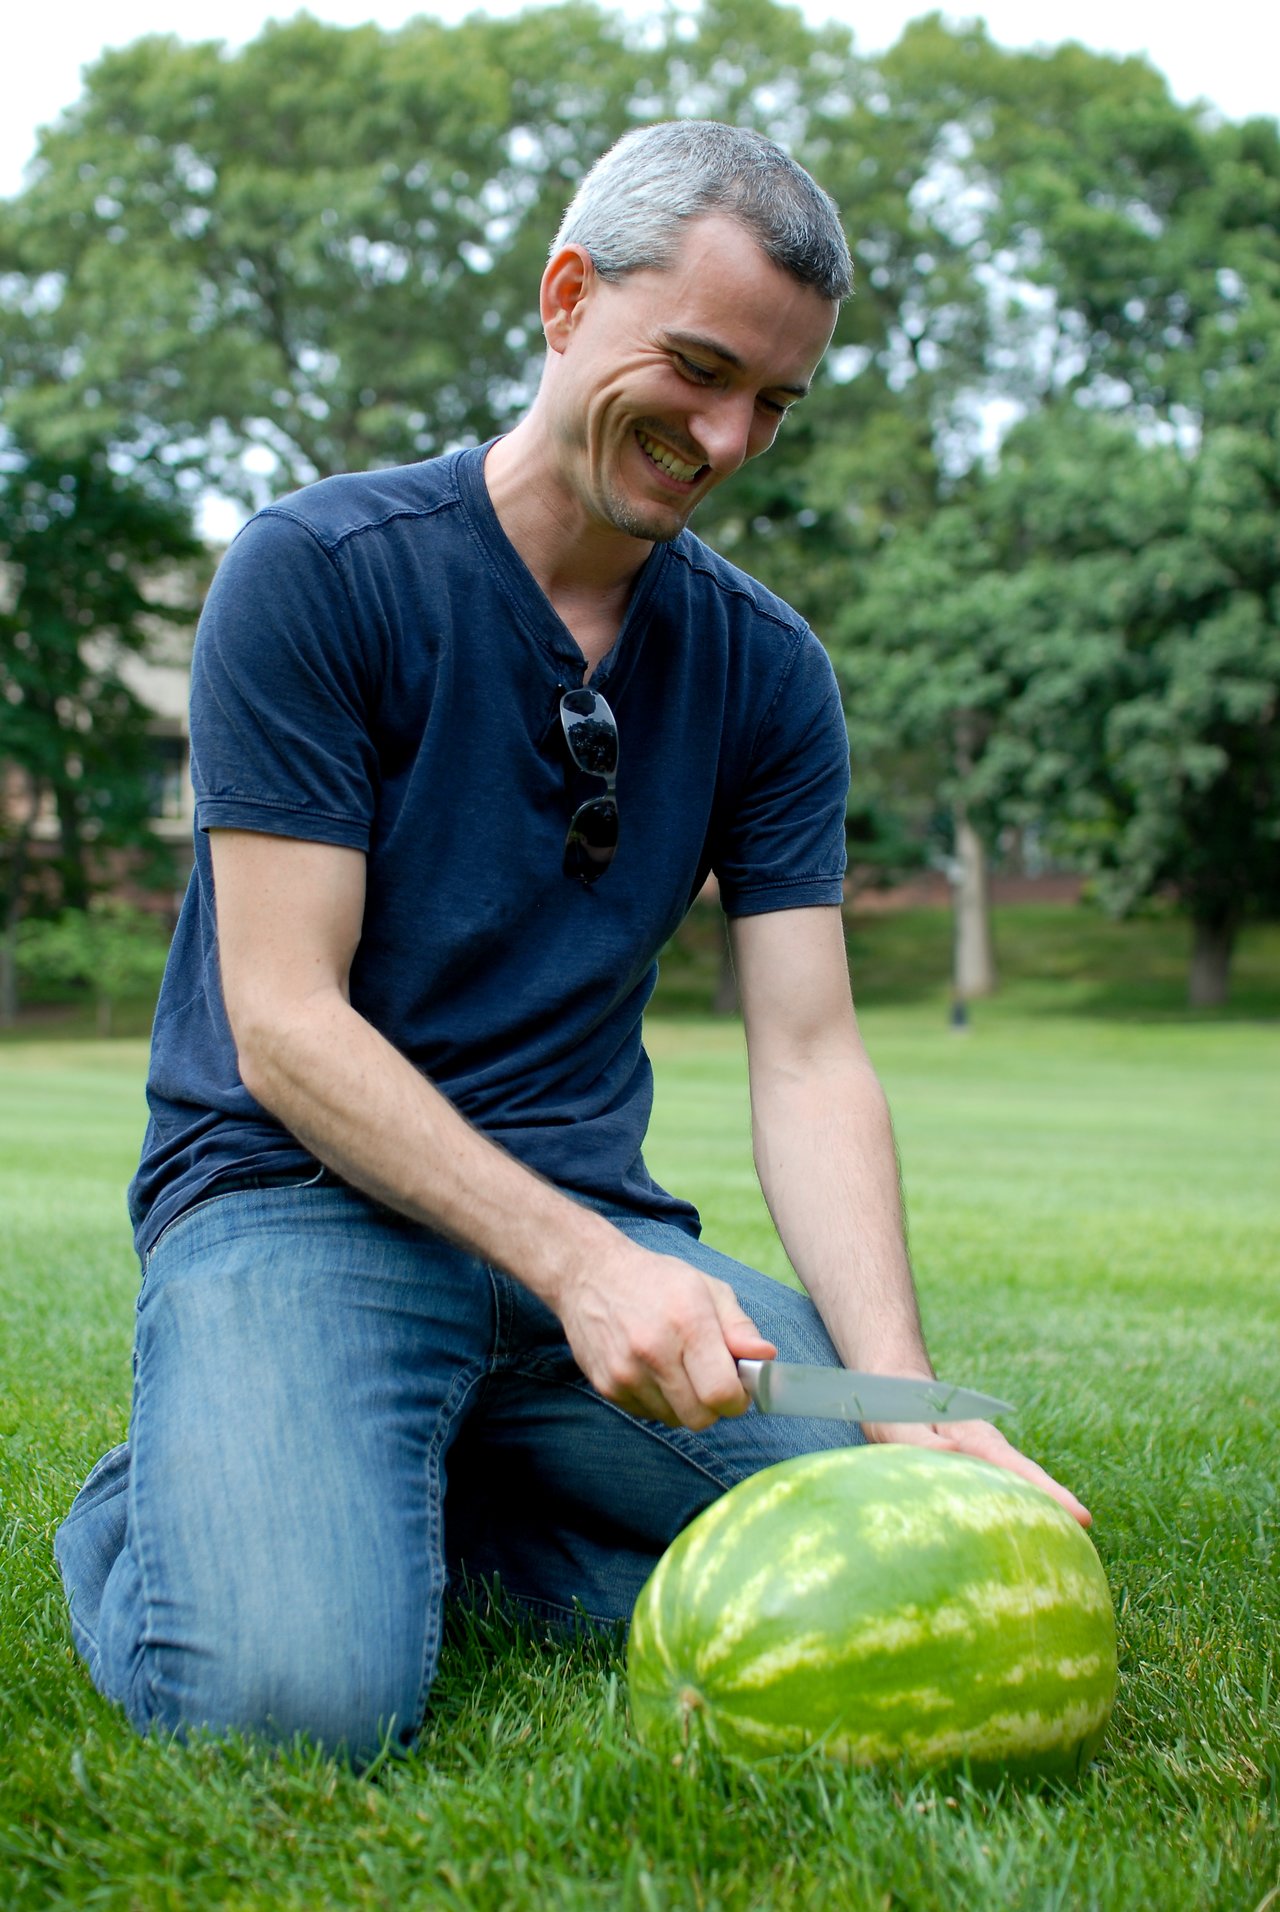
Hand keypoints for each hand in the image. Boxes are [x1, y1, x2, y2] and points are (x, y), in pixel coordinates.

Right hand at [554, 1245, 776, 1431]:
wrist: (589, 1275)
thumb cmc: (657, 1281)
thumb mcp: (708, 1289)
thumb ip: (740, 1328)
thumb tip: (766, 1357)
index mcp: (687, 1323)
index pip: (721, 1394)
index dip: (738, 1399)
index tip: (739, 1388)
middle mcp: (654, 1351)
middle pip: (700, 1417)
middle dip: (714, 1406)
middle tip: (712, 1380)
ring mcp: (626, 1372)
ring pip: (674, 1420)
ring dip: (685, 1404)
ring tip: (679, 1369)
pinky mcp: (607, 1386)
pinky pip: (648, 1415)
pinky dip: (659, 1402)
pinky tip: (654, 1371)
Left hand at [861, 1415, 1091, 1527]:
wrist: (893, 1389)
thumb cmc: (895, 1410)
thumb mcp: (900, 1426)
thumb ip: (924, 1441)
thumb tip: (955, 1451)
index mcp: (975, 1438)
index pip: (1019, 1469)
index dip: (1050, 1492)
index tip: (1082, 1515)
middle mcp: (986, 1450)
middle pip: (1028, 1479)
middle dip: (1057, 1504)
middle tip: (1087, 1531)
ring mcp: (982, 1460)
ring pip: (1017, 1485)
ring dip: (1039, 1508)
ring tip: (1068, 1543)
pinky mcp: (972, 1471)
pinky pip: (998, 1491)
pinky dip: (1015, 1508)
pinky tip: (1022, 1534)